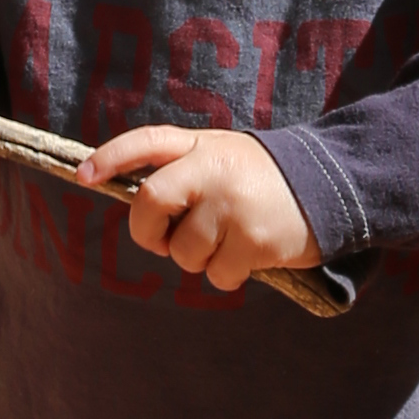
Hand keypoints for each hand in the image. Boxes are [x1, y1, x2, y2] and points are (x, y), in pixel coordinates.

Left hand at [85, 124, 319, 292]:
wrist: (334, 187)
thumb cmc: (267, 181)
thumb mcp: (227, 157)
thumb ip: (187, 171)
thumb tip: (141, 207)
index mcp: (203, 145)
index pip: (147, 142)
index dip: (111, 157)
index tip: (84, 175)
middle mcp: (213, 169)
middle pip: (150, 203)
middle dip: (148, 232)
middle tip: (163, 241)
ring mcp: (233, 204)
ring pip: (183, 251)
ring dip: (198, 259)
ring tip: (228, 242)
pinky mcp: (254, 239)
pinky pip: (216, 275)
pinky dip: (227, 275)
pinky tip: (250, 255)